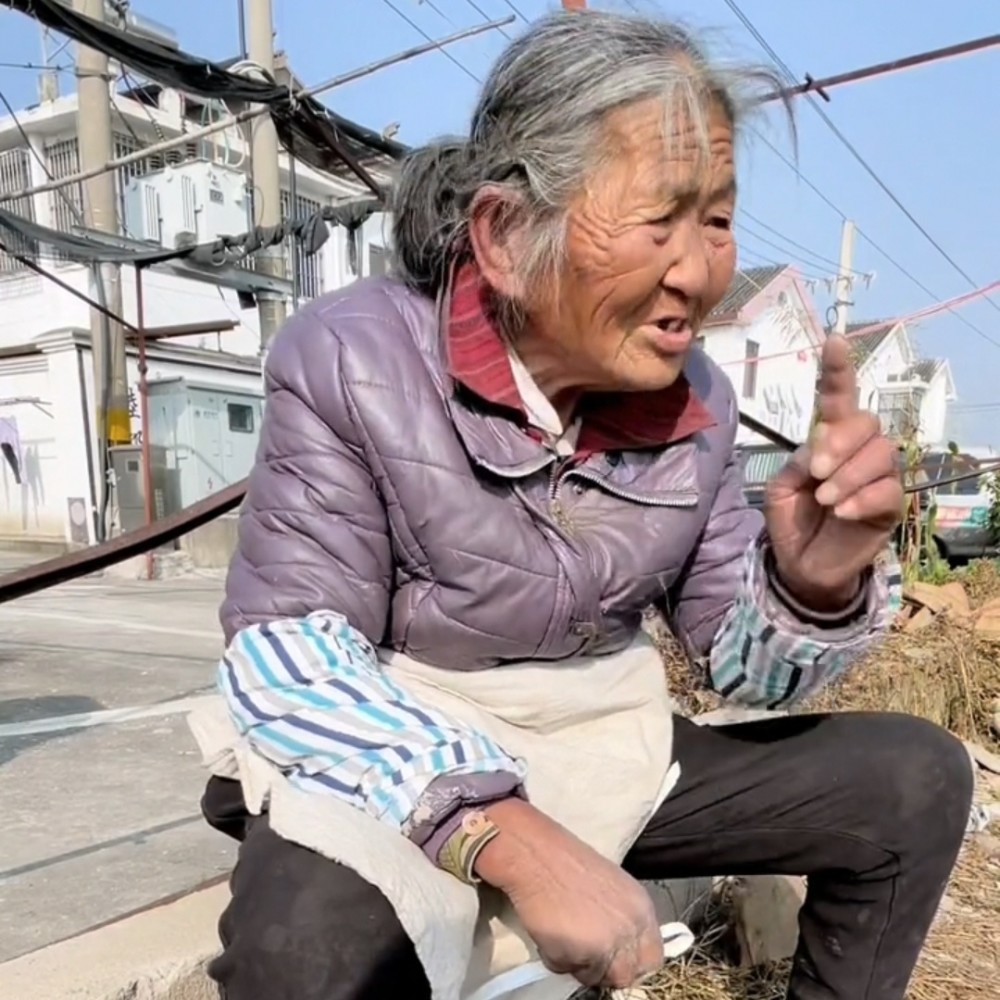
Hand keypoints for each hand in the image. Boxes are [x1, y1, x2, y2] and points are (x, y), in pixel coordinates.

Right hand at [473, 799, 662, 988]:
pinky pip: (569, 971)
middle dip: (607, 971)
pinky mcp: (582, 954)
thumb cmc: (567, 864)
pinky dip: (557, 959)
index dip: (634, 964)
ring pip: (598, 978)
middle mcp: (632, 929)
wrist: (537, 856)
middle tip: (586, 956)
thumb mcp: (612, 888)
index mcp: (643, 909)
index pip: (654, 958)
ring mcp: (609, 944)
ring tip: (564, 937)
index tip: (615, 961)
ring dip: (580, 965)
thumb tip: (619, 949)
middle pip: (628, 974)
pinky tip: (550, 933)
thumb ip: (624, 921)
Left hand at [765, 335, 902, 610]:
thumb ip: (797, 461)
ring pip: (880, 455)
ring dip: (847, 475)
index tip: (834, 341)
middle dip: (840, 442)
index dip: (837, 370)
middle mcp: (858, 450)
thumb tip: (820, 444)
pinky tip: (841, 512)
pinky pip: (887, 490)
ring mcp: (878, 476)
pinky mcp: (890, 505)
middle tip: (815, 471)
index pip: (837, 398)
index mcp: (828, 438)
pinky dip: (860, 499)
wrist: (801, 565)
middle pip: (865, 422)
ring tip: (824, 498)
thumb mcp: (782, 487)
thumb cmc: (792, 519)